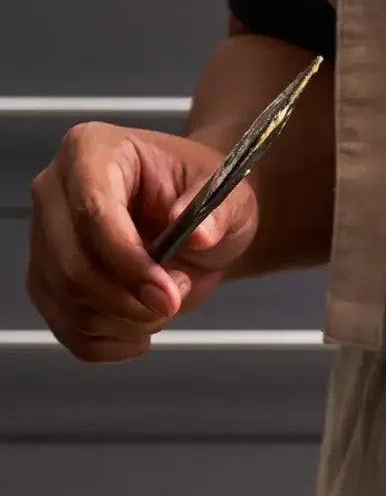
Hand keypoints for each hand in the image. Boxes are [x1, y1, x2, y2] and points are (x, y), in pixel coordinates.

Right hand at [27, 123, 257, 361]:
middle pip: (71, 267)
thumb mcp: (230, 198)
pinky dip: (112, 343)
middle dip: (130, 301)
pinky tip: (143, 328)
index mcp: (91, 152)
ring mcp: (45, 240)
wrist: (197, 224)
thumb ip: (217, 215)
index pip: (92, 214)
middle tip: (174, 298)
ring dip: (127, 323)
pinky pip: (69, 330)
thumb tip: (201, 236)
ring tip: (164, 303)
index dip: (130, 264)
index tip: (170, 295)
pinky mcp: (48, 282)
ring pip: (69, 304)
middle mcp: (54, 192)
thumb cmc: (206, 200)